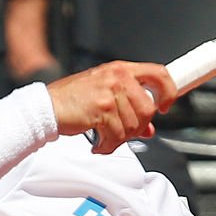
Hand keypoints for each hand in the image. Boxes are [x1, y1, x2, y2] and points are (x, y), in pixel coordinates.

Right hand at [47, 61, 176, 153]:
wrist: (46, 107)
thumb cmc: (71, 99)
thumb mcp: (104, 94)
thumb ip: (128, 106)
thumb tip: (148, 127)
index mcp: (121, 69)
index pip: (158, 74)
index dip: (168, 91)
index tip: (165, 106)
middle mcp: (118, 77)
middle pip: (147, 109)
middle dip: (137, 127)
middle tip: (121, 131)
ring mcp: (110, 92)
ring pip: (133, 126)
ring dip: (119, 138)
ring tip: (105, 136)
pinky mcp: (101, 109)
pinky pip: (117, 136)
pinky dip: (108, 145)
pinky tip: (99, 141)